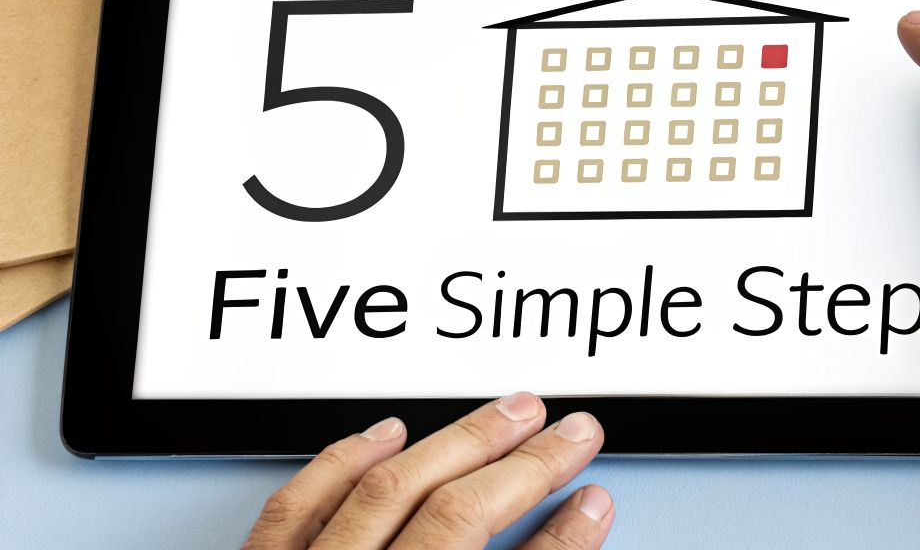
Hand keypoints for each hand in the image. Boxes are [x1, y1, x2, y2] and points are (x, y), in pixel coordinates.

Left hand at [244, 393, 611, 549]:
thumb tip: (570, 533)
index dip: (566, 538)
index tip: (594, 501)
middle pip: (454, 517)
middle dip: (524, 466)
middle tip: (575, 433)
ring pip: (385, 492)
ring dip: (455, 444)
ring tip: (509, 412)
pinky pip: (293, 509)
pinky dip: (342, 464)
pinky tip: (385, 435)